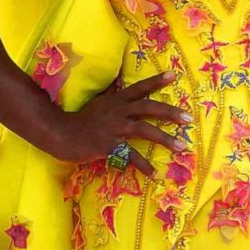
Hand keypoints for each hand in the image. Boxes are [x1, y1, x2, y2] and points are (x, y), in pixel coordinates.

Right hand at [43, 71, 189, 174]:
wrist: (61, 133)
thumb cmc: (80, 120)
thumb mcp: (98, 103)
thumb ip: (111, 96)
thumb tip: (118, 83)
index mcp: (116, 101)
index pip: (139, 88)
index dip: (156, 81)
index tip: (173, 75)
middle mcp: (118, 111)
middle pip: (148, 108)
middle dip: (170, 112)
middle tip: (189, 118)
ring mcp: (113, 128)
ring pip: (144, 130)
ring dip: (165, 139)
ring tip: (182, 147)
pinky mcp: (108, 145)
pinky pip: (130, 156)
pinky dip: (143, 165)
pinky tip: (154, 173)